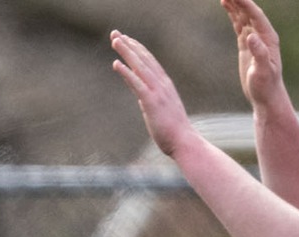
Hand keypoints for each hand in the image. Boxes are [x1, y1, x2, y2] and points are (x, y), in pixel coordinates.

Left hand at [111, 30, 199, 159]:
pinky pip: (137, 83)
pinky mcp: (152, 102)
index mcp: (164, 85)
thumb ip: (150, 100)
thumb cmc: (172, 131)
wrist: (184, 142)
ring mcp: (158, 92)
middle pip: (143, 59)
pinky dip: (126, 72)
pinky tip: (116, 63)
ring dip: (127, 52)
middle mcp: (162, 84)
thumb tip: (141, 96)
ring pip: (140, 66)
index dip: (137, 49)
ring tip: (115, 40)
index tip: (126, 39)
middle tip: (115, 33)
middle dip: (128, 45)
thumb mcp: (159, 110)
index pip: (149, 62)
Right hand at [222, 0, 288, 112]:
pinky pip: (239, 24)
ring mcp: (254, 38)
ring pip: (243, 16)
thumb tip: (251, 36)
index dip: (246, 4)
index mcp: (268, 38)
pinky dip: (233, 14)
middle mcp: (262, 35)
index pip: (256, 16)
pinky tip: (226, 6)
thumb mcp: (263, 71)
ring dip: (235, 4)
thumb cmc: (266, 86)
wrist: (266, 96)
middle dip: (239, 0)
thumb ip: (259, 53)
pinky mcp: (246, 44)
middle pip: (249, 12)